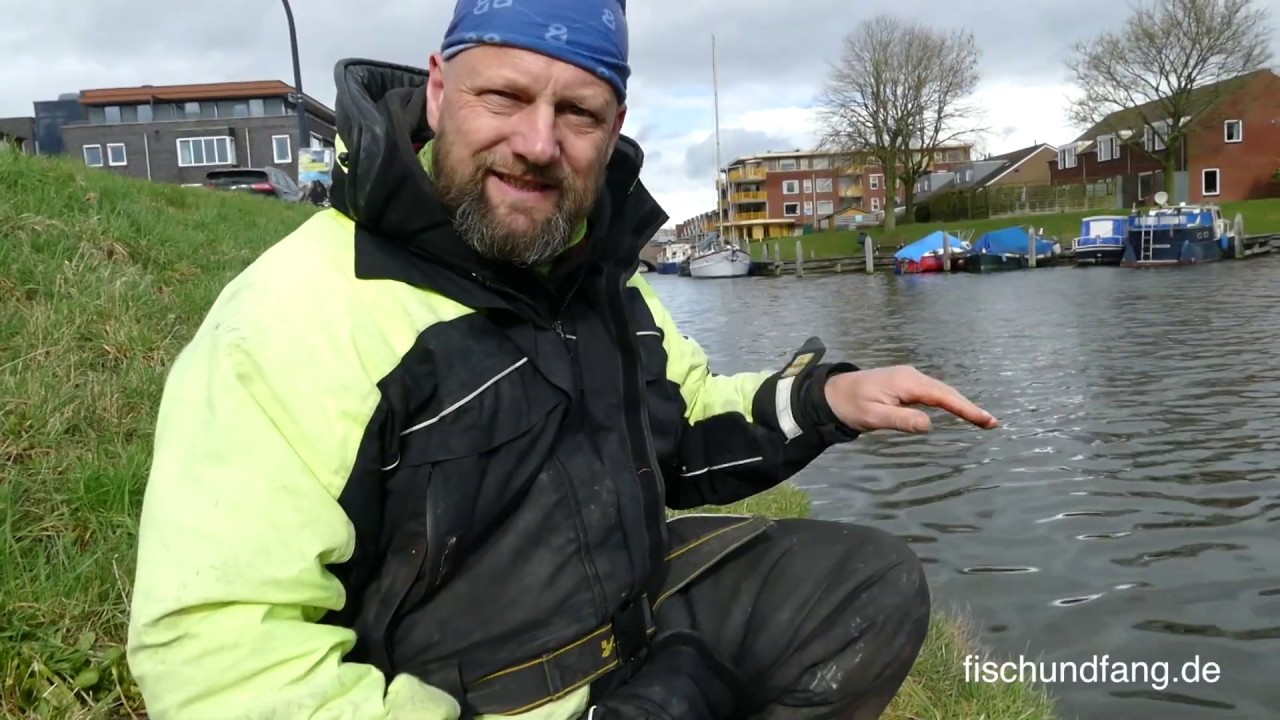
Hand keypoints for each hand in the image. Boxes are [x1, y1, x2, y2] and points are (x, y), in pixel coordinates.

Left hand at [823, 366, 997, 433]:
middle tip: (991, 423)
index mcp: (907, 382)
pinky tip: (956, 410)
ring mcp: (908, 379)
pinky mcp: (904, 384)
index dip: (966, 408)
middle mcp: (911, 376)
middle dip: (969, 406)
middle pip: (946, 392)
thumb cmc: (850, 406)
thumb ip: (901, 420)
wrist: (830, 394)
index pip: (943, 396)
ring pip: (940, 391)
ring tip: (980, 419)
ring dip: (960, 404)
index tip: (986, 420)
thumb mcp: (874, 417)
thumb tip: (929, 424)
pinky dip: (947, 401)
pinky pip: (931, 393)